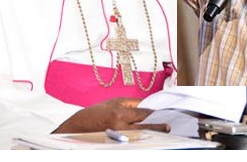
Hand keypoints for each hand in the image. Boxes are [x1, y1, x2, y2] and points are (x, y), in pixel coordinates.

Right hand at [53, 97, 169, 133]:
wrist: (78, 127)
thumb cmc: (96, 113)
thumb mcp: (113, 102)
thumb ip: (131, 103)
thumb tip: (146, 105)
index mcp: (119, 113)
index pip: (142, 114)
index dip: (152, 113)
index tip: (160, 113)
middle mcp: (120, 127)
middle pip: (144, 128)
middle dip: (157, 127)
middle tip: (167, 127)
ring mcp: (118, 138)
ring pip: (140, 135)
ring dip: (150, 133)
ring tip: (160, 132)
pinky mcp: (116, 144)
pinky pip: (132, 140)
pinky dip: (140, 137)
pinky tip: (146, 136)